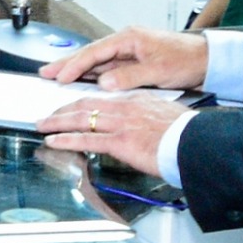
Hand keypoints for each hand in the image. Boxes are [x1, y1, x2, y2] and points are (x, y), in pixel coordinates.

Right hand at [40, 26, 211, 93]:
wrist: (207, 60)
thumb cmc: (186, 60)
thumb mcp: (158, 71)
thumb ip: (128, 77)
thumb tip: (103, 83)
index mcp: (129, 38)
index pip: (95, 52)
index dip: (75, 65)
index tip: (59, 77)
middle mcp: (126, 42)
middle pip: (90, 54)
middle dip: (67, 63)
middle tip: (45, 72)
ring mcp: (129, 52)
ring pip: (97, 61)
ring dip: (77, 69)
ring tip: (55, 76)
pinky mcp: (133, 61)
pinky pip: (107, 68)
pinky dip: (92, 74)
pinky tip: (82, 80)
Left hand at [40, 92, 185, 178]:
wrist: (199, 144)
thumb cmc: (188, 136)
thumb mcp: (166, 119)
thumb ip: (148, 120)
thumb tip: (141, 129)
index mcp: (137, 100)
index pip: (103, 98)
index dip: (83, 101)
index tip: (71, 106)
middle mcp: (126, 108)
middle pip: (86, 104)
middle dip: (63, 109)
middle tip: (49, 115)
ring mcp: (122, 124)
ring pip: (81, 119)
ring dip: (57, 122)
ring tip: (43, 125)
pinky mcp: (120, 141)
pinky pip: (86, 139)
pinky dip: (66, 139)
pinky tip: (53, 141)